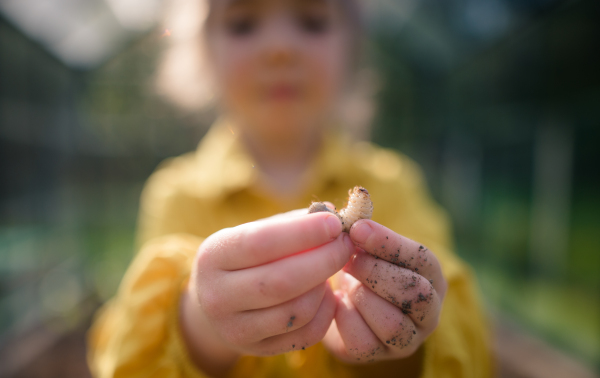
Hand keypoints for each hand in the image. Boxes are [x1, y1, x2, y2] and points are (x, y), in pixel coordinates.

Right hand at [180, 211, 354, 375]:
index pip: (260, 243)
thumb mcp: (256, 232)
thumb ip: (293, 222)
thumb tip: (334, 215)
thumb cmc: (247, 256)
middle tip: (346, 244)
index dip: (303, 232)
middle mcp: (217, 296)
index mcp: (213, 256)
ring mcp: (235, 329)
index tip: (335, 222)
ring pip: (298, 310)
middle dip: (324, 259)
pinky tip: (325, 293)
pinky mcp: (258, 349)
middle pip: (282, 281)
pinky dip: (325, 311)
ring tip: (329, 267)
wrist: (218, 300)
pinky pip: (306, 333)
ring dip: (324, 285)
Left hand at [323, 219, 446, 364]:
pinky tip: (337, 303)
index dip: (389, 243)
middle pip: (415, 293)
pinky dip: (345, 319)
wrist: (345, 306)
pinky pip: (363, 343)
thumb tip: (343, 215)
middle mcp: (428, 311)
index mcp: (431, 276)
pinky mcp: (379, 356)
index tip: (357, 229)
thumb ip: (361, 230)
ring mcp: (407, 338)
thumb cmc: (361, 267)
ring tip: (346, 283)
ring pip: (392, 323)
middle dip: (376, 271)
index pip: (422, 258)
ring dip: (362, 297)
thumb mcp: (366, 246)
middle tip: (349, 258)